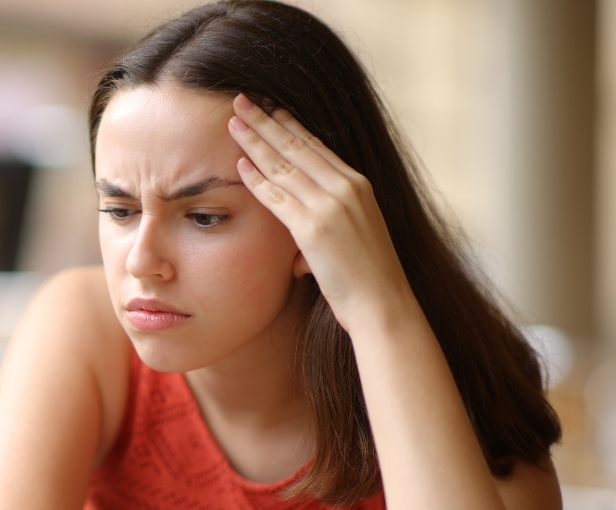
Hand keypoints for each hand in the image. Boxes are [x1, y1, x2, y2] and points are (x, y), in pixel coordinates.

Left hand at [227, 93, 414, 331]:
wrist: (383, 303)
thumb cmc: (367, 277)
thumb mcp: (355, 234)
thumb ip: (330, 218)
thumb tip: (303, 229)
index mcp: (359, 185)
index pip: (317, 146)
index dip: (290, 125)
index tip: (271, 107)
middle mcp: (347, 188)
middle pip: (297, 146)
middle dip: (267, 121)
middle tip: (242, 99)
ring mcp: (331, 206)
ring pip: (284, 166)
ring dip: (255, 141)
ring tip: (233, 122)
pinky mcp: (314, 228)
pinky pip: (277, 197)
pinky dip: (256, 179)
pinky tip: (239, 164)